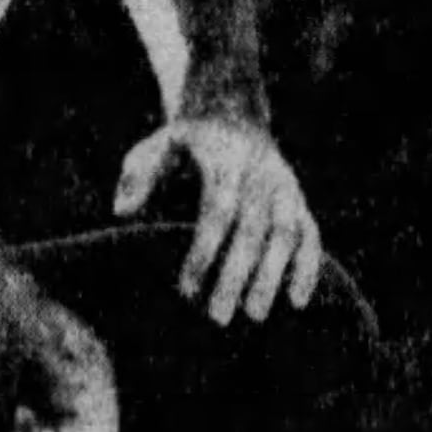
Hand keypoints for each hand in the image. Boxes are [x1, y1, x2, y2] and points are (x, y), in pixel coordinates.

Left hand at [114, 114, 321, 325]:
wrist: (233, 113)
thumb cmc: (186, 144)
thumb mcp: (159, 145)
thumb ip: (139, 174)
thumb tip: (121, 210)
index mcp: (225, 162)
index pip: (218, 211)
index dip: (204, 252)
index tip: (186, 291)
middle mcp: (260, 175)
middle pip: (253, 230)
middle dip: (236, 276)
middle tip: (218, 318)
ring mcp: (284, 188)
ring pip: (286, 235)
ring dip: (272, 277)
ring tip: (254, 316)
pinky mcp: (299, 202)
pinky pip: (310, 236)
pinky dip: (308, 267)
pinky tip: (296, 302)